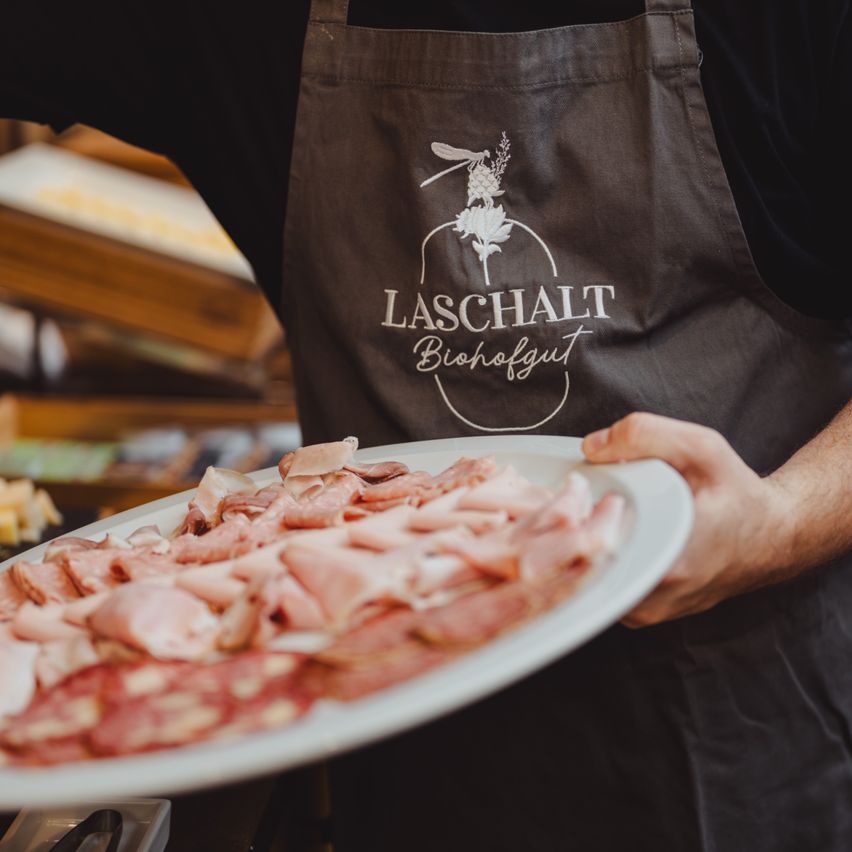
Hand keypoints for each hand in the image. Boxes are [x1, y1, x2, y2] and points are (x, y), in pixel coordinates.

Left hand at [582, 413, 795, 627]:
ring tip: (591, 517)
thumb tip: (592, 447)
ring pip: (585, 581)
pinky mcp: (641, 615)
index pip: (591, 547)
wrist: (769, 537)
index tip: (575, 494)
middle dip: (570, 530)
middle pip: (580, 565)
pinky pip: (599, 590)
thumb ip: (645, 435)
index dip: (572, 517)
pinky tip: (603, 536)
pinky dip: (592, 562)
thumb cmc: (736, 494)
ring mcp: (645, 613)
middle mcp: (654, 596)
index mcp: (668, 559)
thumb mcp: (701, 448)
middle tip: (576, 502)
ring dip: (579, 548)